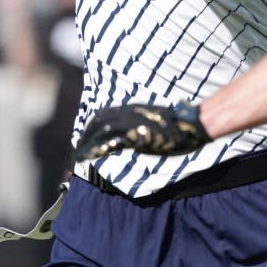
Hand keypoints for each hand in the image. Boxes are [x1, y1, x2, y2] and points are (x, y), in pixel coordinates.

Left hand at [74, 101, 211, 160]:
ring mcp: (131, 123)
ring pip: (100, 131)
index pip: (103, 116)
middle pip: (98, 122)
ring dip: (87, 144)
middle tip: (78, 150)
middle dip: (85, 136)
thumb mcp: (152, 121)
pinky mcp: (135, 134)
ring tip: (79, 156)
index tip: (83, 138)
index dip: (91, 127)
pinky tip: (90, 156)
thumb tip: (132, 134)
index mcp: (131, 109)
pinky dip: (97, 148)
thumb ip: (139, 125)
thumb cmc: (176, 125)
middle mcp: (128, 113)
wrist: (189, 124)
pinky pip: (110, 141)